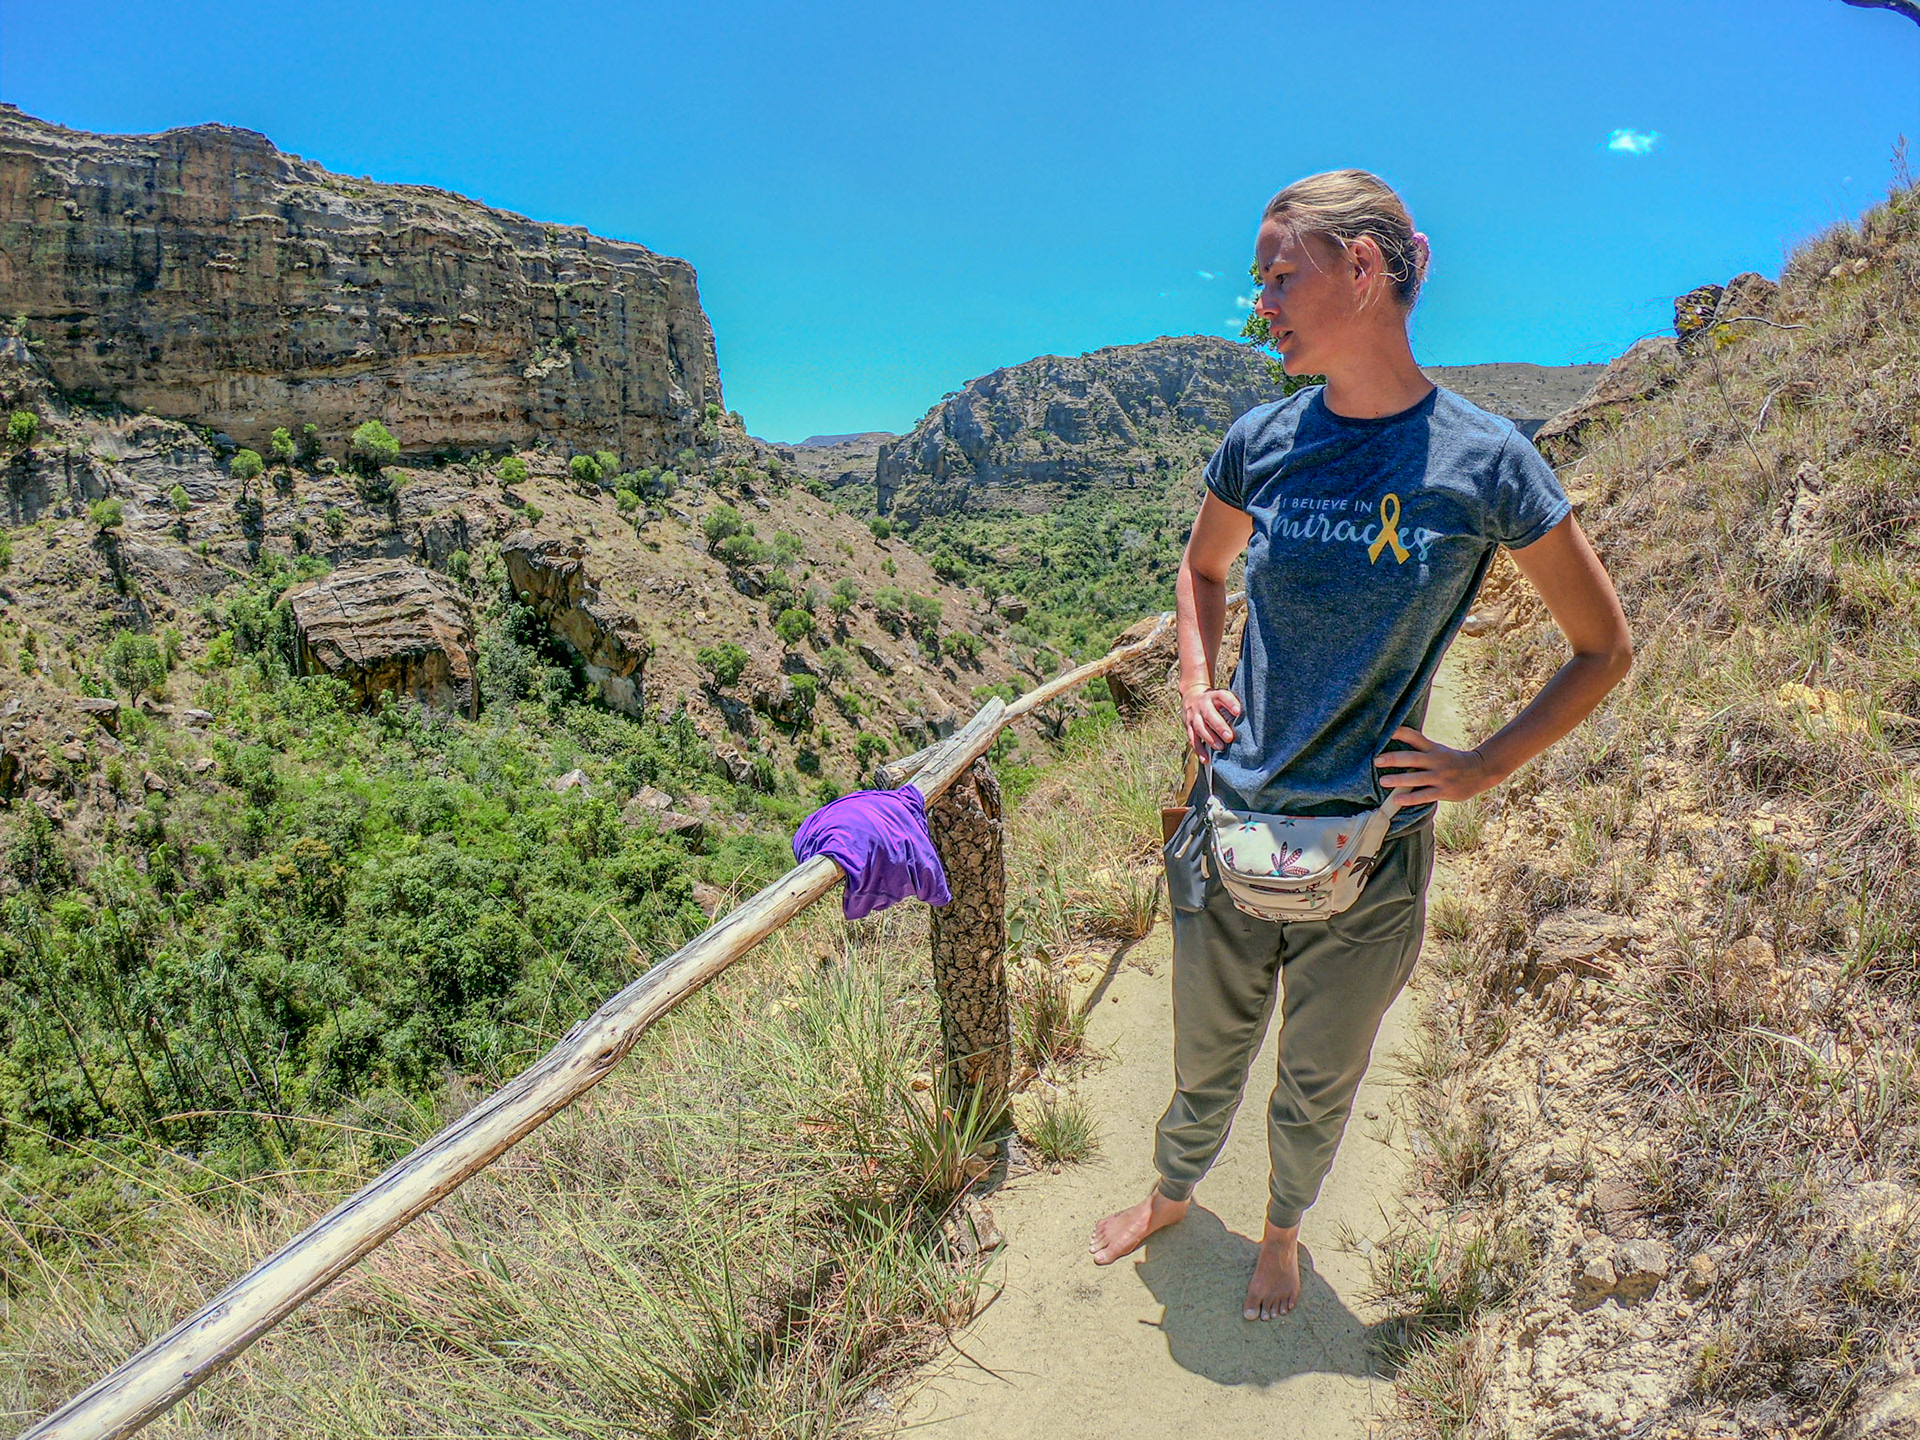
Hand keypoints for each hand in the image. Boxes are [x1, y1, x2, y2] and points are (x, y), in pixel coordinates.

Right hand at [1184, 687, 1240, 754]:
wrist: (1191, 695)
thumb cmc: (1213, 700)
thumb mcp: (1222, 696)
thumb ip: (1232, 704)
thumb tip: (1249, 718)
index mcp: (1213, 695)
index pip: (1222, 696)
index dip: (1230, 703)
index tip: (1238, 711)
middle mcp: (1202, 705)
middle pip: (1209, 715)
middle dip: (1219, 727)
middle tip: (1230, 737)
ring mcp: (1194, 716)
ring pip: (1200, 728)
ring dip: (1210, 739)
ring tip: (1221, 748)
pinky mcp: (1188, 726)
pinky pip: (1193, 739)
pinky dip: (1199, 750)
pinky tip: (1206, 759)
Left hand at [1372, 725, 1500, 803]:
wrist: (1480, 771)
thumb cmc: (1452, 761)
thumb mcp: (1438, 750)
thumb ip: (1420, 748)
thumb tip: (1395, 742)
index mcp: (1433, 749)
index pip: (1415, 737)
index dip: (1401, 733)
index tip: (1386, 731)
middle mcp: (1435, 761)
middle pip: (1413, 758)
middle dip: (1394, 759)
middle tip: (1377, 760)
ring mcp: (1440, 777)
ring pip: (1416, 778)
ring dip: (1398, 780)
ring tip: (1382, 781)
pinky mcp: (1443, 791)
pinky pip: (1424, 795)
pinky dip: (1410, 798)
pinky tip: (1397, 800)